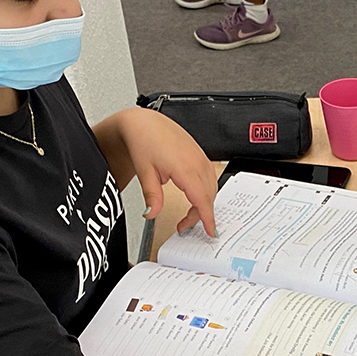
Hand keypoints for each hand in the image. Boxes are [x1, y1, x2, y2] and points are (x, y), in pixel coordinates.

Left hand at [116, 107, 218, 235]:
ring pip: (211, 188)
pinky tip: (195, 197)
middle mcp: (197, 162)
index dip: (207, 218)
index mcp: (185, 167)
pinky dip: (206, 192)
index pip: (201, 199)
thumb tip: (152, 214)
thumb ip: (152, 196)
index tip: (211, 232)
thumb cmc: (144, 141)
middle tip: (183, 226)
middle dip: (199, 215)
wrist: (145, 123)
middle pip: (207, 197)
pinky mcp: (201, 156)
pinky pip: (210, 178)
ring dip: (204, 203)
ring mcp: (201, 158)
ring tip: (189, 214)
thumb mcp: (145, 172)